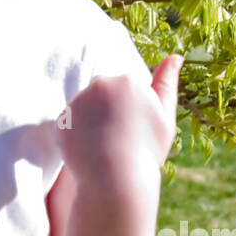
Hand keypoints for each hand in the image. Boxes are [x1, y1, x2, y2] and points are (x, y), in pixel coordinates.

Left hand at [57, 55, 182, 189]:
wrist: (116, 179)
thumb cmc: (146, 150)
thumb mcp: (164, 116)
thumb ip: (166, 83)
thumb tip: (175, 55)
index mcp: (127, 80)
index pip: (125, 87)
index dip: (130, 109)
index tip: (134, 128)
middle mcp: (99, 84)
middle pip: (102, 93)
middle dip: (108, 110)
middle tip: (118, 137)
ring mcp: (77, 101)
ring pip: (84, 107)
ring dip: (91, 122)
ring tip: (104, 146)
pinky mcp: (60, 120)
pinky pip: (69, 124)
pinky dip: (77, 136)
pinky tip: (89, 151)